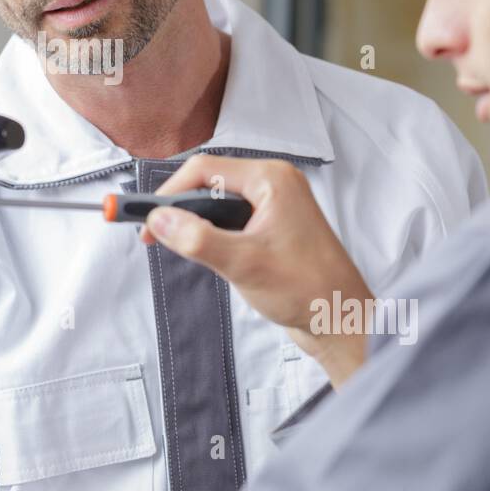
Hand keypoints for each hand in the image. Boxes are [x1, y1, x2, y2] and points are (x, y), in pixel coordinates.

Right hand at [138, 154, 370, 386]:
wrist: (343, 321)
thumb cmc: (308, 290)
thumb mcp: (243, 264)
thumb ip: (196, 239)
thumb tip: (157, 221)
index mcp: (272, 179)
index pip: (205, 169)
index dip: (170, 193)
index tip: (146, 221)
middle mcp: (275, 185)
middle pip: (210, 181)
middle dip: (180, 207)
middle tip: (154, 236)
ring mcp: (276, 206)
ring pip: (220, 202)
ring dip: (196, 222)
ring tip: (177, 247)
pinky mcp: (275, 227)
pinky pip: (233, 219)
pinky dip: (213, 234)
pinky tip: (206, 254)